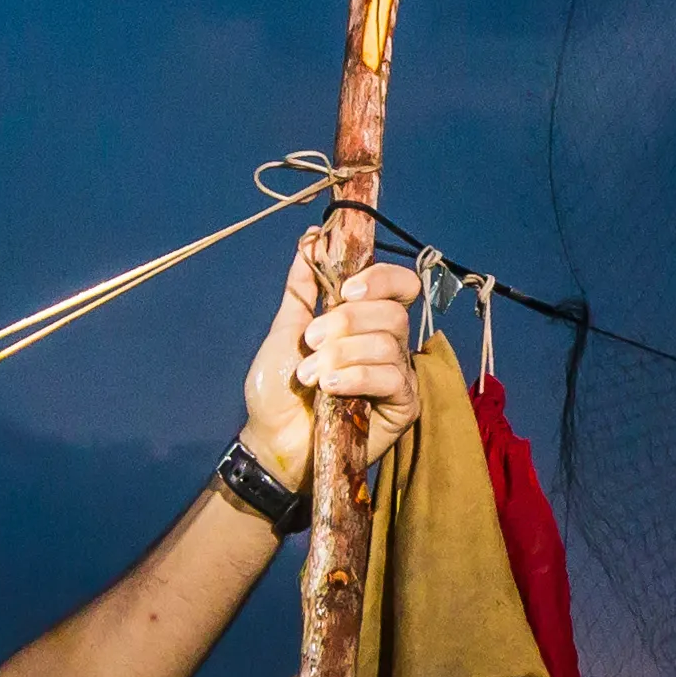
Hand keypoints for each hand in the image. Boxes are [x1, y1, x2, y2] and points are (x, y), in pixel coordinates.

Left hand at [237, 248, 423, 491]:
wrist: (273, 440)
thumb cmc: (279, 390)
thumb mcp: (285, 329)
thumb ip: (302, 286)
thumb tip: (312, 236)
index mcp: (364, 320)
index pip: (398, 285)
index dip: (379, 279)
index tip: (344, 290)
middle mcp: (386, 343)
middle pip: (393, 312)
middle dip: (347, 322)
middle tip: (311, 343)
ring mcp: (397, 375)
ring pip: (389, 343)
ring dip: (343, 354)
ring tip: (310, 376)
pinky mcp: (402, 406)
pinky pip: (392, 377)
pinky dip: (358, 377)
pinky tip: (331, 388)